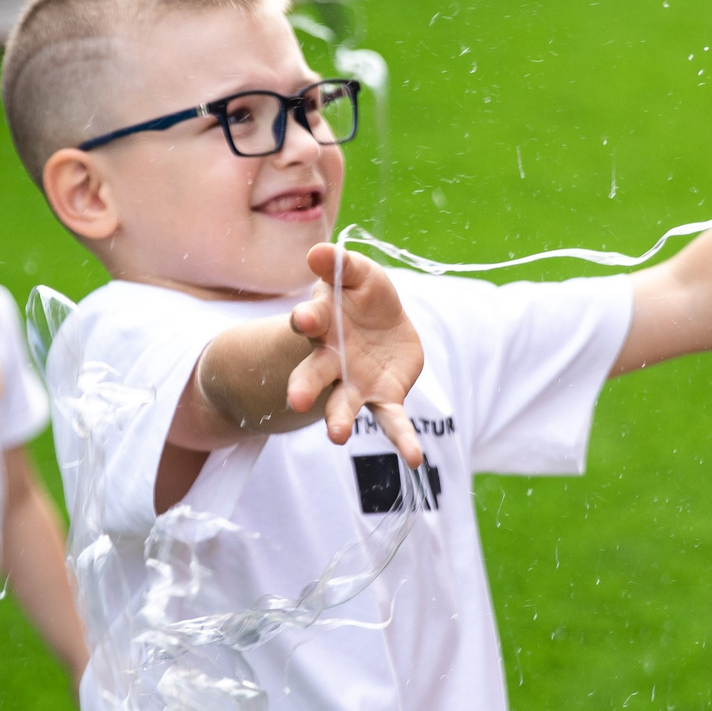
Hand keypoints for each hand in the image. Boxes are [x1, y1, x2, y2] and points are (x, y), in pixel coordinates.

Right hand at [286, 244, 428, 466]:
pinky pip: (392, 421)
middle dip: (305, 386)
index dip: (307, 318)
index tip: (304, 319)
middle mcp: (331, 359)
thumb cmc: (362, 296)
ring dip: (338, 419)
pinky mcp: (382, 398)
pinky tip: (414, 459)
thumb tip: (318, 250)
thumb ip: (341, 265)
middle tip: (297, 400)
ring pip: (343, 404)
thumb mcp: (358, 274)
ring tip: (336, 437)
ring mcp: (354, 383)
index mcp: (323, 323)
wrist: (383, 326)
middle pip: (314, 374)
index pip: (311, 320)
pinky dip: (403, 439)